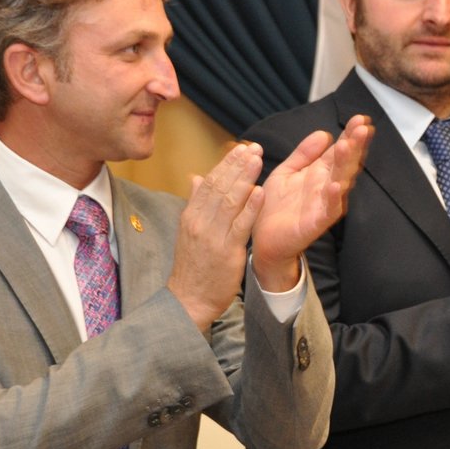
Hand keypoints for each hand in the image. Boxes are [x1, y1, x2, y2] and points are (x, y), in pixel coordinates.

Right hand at [166, 142, 264, 327]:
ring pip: (230, 201)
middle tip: (254, 148)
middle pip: (219, 187)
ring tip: (258, 160)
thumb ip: (196, 204)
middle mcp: (200, 222)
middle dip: (237, 165)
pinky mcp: (227, 252)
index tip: (241, 149)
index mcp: (191, 216)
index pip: (209, 183)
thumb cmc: (193, 266)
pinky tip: (260, 192)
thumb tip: (197, 177)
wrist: (188, 300)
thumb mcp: (188, 231)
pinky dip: (250, 208)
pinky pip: (240, 226)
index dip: (226, 164)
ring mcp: (213, 236)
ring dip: (245, 178)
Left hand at [250, 116, 372, 290]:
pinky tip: (337, 185)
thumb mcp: (287, 172)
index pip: (340, 150)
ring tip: (347, 146)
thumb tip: (324, 133)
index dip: (350, 135)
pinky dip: (334, 198)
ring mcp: (324, 204)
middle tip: (362, 127)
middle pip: (345, 162)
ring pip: (340, 182)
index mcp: (320, 173)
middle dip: (355, 145)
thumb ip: (304, 154)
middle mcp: (326, 186)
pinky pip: (329, 210)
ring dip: (345, 165)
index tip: (360, 118)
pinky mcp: (316, 223)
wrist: (264, 240)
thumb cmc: (276, 206)